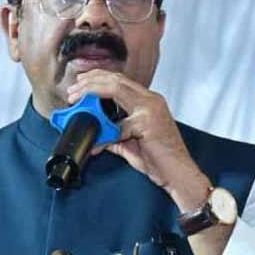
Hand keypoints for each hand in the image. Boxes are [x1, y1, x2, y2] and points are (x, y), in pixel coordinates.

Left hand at [66, 70, 210, 211]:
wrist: (180, 175)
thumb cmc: (162, 160)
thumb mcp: (132, 143)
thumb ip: (114, 135)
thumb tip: (96, 136)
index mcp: (149, 101)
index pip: (120, 81)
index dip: (98, 79)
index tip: (81, 84)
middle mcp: (151, 100)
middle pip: (116, 79)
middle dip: (91, 81)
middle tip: (73, 90)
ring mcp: (150, 110)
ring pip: (116, 89)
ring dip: (92, 92)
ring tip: (76, 99)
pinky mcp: (147, 123)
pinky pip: (118, 126)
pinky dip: (104, 134)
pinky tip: (97, 144)